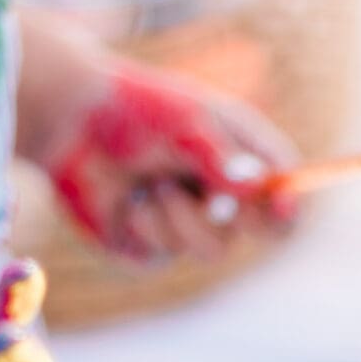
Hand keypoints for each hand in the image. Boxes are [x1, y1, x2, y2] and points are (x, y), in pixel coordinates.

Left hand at [30, 55, 297, 261]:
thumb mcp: (185, 123)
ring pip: (214, 247)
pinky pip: (165, 252)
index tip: (280, 208)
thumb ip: (221, 156)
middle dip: (235, 215)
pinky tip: (128, 198)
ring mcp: (190, 222)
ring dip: (181, 214)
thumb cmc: (135, 109)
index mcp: (242, 154)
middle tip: (215, 200)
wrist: (69, 120)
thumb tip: (255, 188)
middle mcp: (222, 192)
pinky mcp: (152, 245)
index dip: (291, 203)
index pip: (286, 187)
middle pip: (263, 232)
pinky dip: (147, 223)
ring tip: (152, 181)